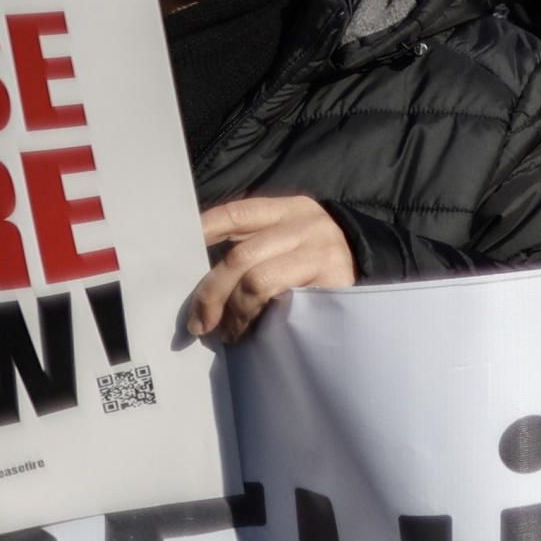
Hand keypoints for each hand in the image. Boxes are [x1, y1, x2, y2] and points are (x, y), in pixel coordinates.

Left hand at [190, 197, 355, 340]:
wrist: (367, 274)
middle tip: (198, 322)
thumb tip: (193, 270)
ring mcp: (320, 250)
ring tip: (227, 331)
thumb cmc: (313, 264)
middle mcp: (306, 223)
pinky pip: (279, 299)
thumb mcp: (285, 242)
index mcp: (288, 209)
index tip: (174, 253)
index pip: (237, 213)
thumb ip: (250, 246)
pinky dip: (256, 317)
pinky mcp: (330, 279)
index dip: (204, 230)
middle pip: (240, 255)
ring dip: (234, 312)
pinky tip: (250, 330)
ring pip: (256, 280)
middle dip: (212, 292)